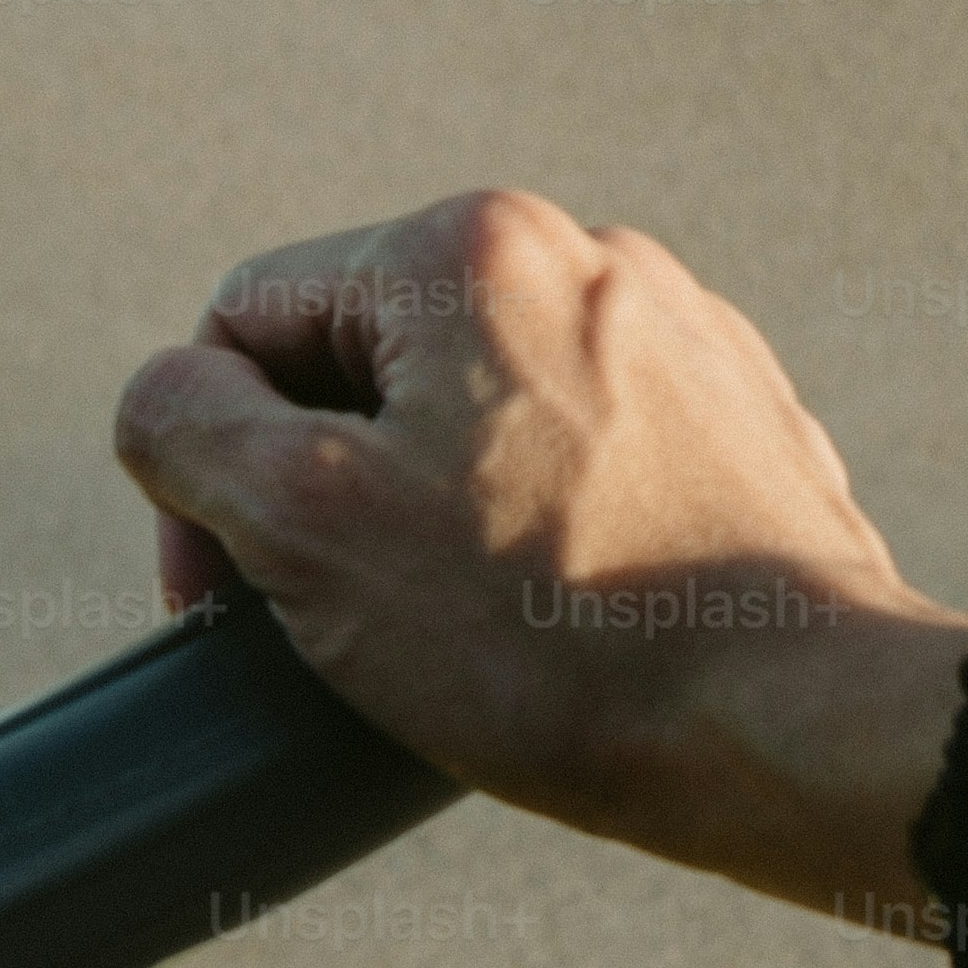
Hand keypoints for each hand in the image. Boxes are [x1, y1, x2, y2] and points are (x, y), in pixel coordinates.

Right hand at [109, 188, 967, 911]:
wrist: (797, 722)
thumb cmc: (545, 633)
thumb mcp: (302, 522)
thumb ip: (183, 426)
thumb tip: (169, 400)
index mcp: (463, 245)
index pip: (246, 326)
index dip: (202, 467)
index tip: (228, 599)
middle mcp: (583, 255)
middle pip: (364, 367)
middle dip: (328, 489)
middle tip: (341, 623)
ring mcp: (677, 333)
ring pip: (474, 415)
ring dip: (431, 513)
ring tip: (466, 630)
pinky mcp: (740, 419)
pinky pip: (581, 458)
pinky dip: (540, 533)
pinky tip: (558, 623)